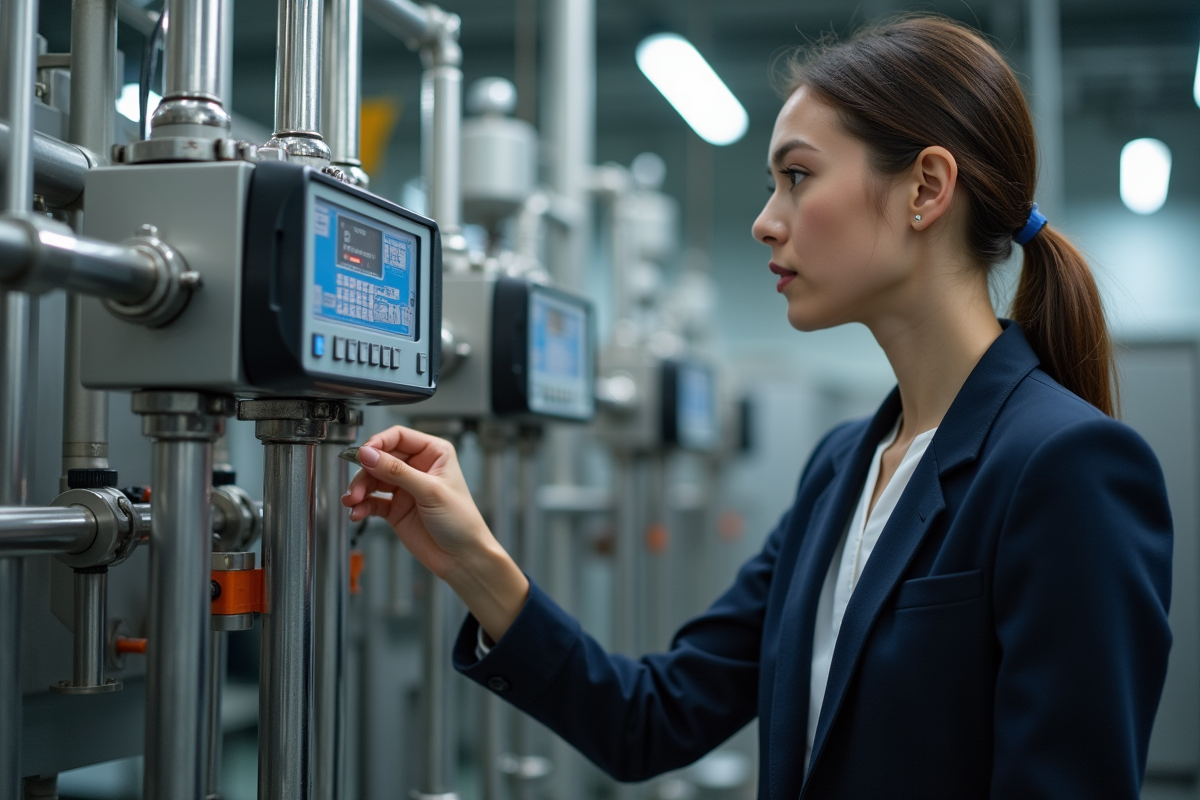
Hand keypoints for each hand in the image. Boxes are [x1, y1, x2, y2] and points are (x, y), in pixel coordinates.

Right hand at [341, 425, 528, 639]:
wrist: (462, 558)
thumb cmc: (461, 521)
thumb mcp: (430, 491)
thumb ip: (397, 472)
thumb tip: (369, 454)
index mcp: (434, 453)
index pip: (399, 437)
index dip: (378, 443)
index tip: (362, 454)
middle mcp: (418, 467)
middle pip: (381, 458)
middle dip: (365, 471)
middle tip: (356, 486)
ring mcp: (405, 488)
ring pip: (373, 480)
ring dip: (360, 489)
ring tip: (354, 501)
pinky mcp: (395, 508)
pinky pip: (372, 502)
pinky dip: (362, 506)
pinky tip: (357, 512)